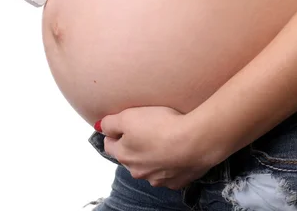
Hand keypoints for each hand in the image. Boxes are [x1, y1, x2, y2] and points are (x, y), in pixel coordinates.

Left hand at [100, 106, 215, 189]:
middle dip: (135, 145)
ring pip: (150, 167)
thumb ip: (110, 122)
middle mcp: (138, 172)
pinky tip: (179, 151)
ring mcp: (159, 179)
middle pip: (130, 157)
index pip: (110, 145)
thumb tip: (100, 127)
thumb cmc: (161, 126)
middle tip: (148, 129)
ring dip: (153, 156)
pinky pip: (170, 172)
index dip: (115, 133)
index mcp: (124, 155)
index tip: (125, 124)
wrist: (196, 141)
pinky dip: (171, 163)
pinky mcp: (178, 181)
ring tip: (166, 140)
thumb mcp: (129, 116)